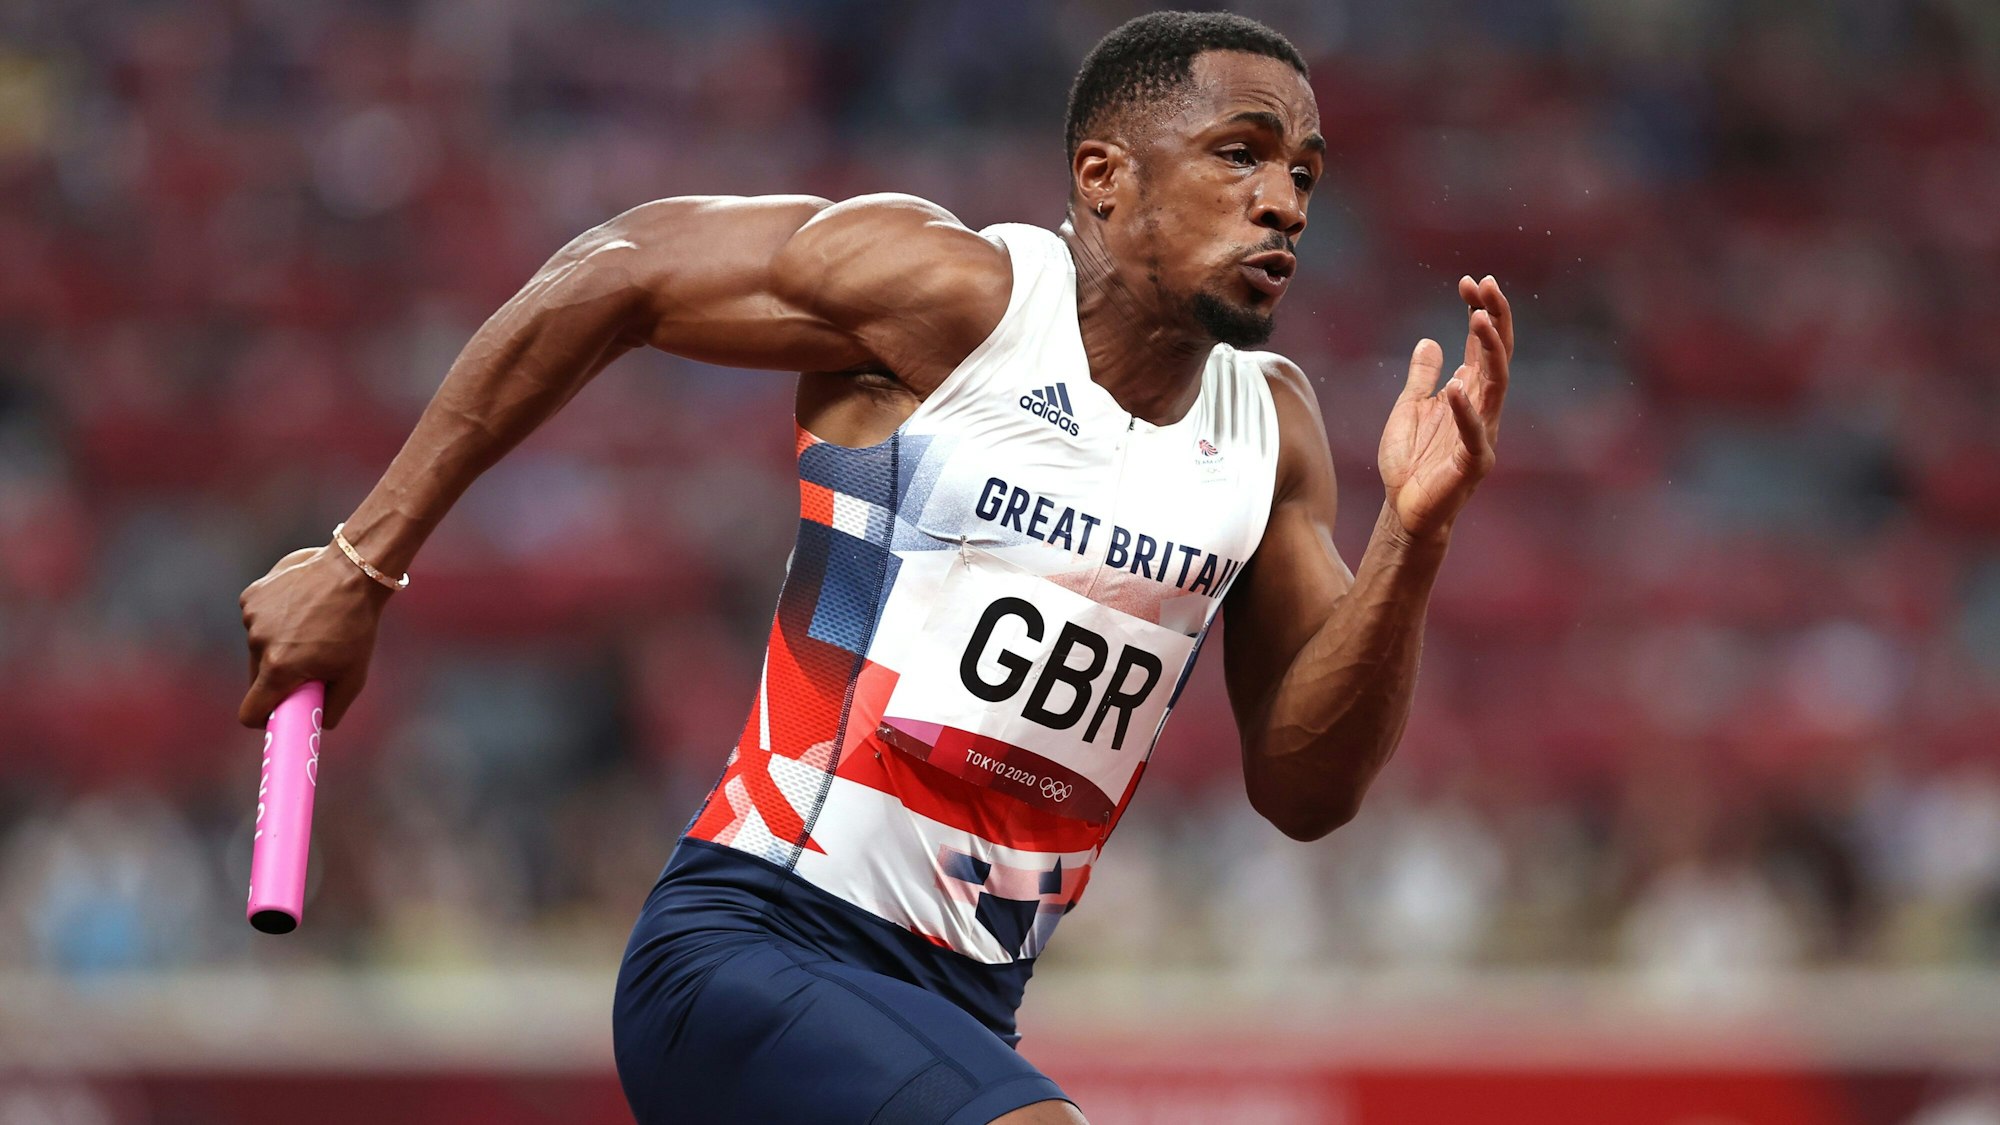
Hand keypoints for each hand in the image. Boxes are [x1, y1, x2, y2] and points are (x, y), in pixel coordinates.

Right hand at [237, 543, 393, 728]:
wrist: (352, 571)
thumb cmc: (357, 625)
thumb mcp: (354, 676)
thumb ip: (331, 708)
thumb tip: (315, 725)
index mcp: (280, 666)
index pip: (250, 711)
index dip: (261, 718)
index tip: (275, 715)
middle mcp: (258, 643)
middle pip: (257, 678)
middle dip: (278, 678)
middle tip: (309, 664)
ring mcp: (252, 617)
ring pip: (258, 647)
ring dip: (278, 645)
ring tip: (311, 627)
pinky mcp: (251, 596)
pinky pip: (257, 620)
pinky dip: (274, 619)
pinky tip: (299, 606)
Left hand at [1378, 275, 1513, 540]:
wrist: (1403, 511)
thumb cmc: (1409, 463)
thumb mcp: (1409, 408)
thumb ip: (1422, 377)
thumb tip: (1429, 341)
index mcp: (1468, 393)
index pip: (1480, 345)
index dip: (1479, 311)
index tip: (1469, 282)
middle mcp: (1481, 409)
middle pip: (1497, 356)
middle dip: (1494, 319)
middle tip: (1485, 285)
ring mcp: (1482, 434)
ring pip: (1495, 385)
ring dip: (1488, 351)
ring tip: (1478, 318)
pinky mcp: (1473, 463)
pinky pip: (1474, 433)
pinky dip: (1465, 411)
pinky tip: (1457, 386)